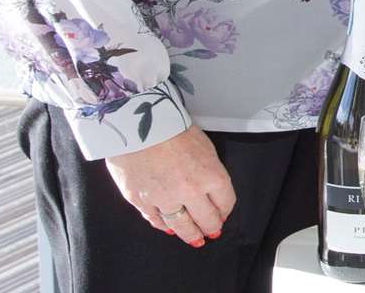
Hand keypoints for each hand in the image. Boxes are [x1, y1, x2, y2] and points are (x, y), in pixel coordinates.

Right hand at [103, 125, 234, 245]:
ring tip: (194, 239)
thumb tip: (211, 191)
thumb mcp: (204, 147)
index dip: (225, 211)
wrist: (139, 125)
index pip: (225, 202)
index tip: (223, 214)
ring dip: (189, 234)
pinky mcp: (141, 200)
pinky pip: (156, 219)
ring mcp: (164, 199)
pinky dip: (163, 226)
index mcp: (211, 176)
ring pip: (181, 225)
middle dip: (211, 228)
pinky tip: (168, 228)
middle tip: (212, 233)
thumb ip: (209, 172)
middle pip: (206, 219)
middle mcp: (190, 192)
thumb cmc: (172, 129)